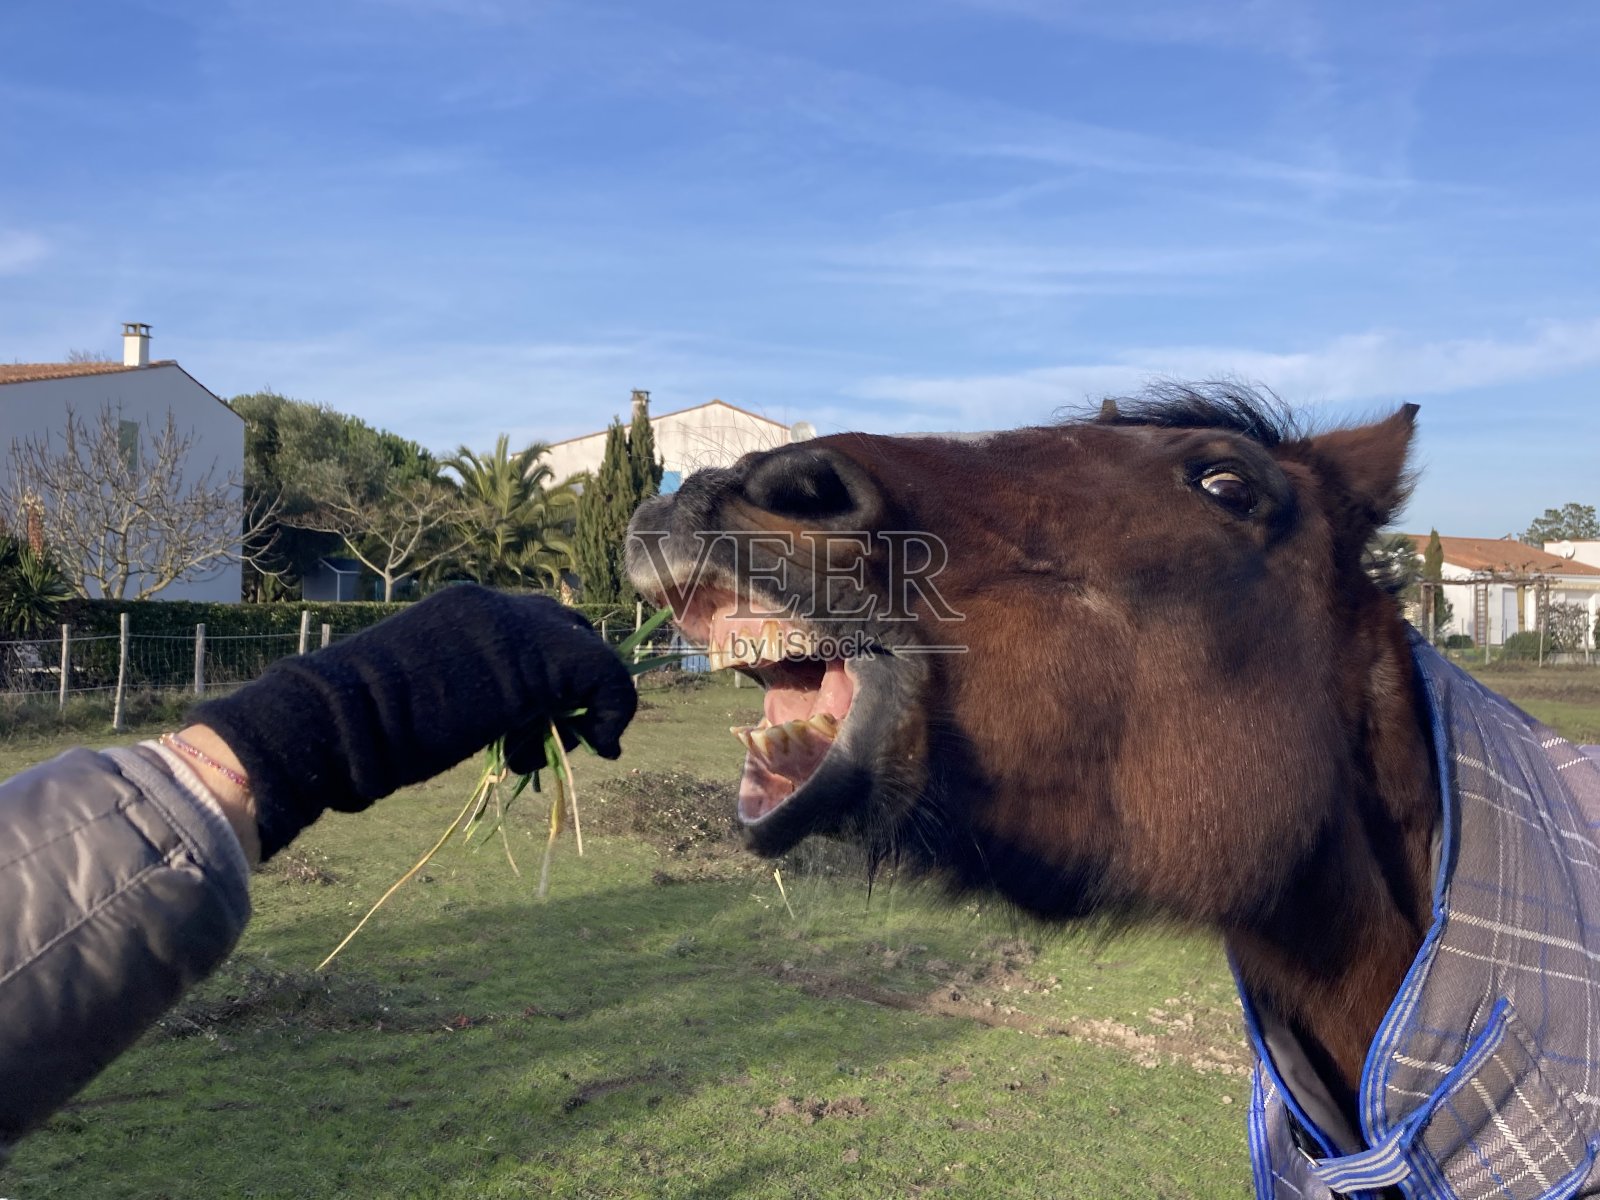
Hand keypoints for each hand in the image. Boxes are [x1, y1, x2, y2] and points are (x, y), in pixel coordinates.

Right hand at [189, 586, 637, 857]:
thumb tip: (509, 725)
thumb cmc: (360, 727)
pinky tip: (603, 745)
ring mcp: (515, 626)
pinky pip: (606, 673)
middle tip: (565, 736)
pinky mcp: (534, 658)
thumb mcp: (428, 697)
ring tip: (533, 755)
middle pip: (572, 630)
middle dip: (576, 687)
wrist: (335, 724)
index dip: (554, 677)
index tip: (544, 729)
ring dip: (586, 708)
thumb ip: (474, 693)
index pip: (537, 626)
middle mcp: (494, 604)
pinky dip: (616, 710)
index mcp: (464, 609)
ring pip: (590, 654)